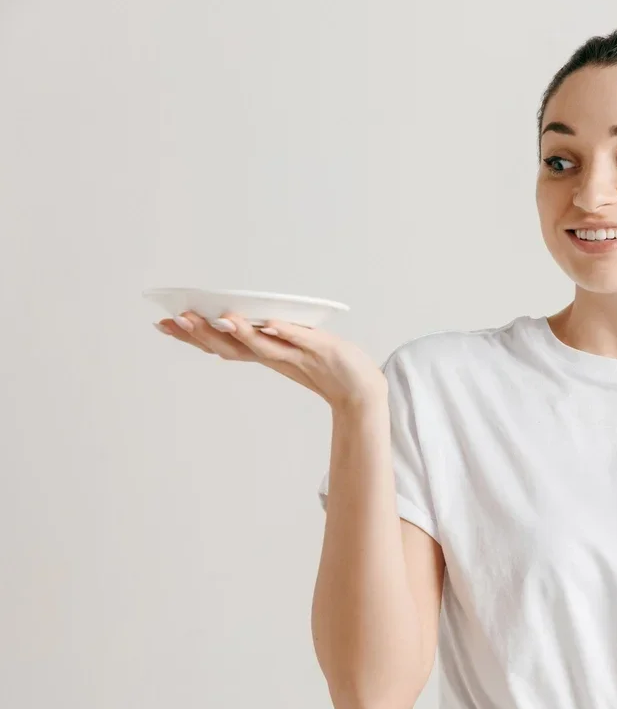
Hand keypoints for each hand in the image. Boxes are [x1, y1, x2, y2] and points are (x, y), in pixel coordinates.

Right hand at [154, 311, 385, 410]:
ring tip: (221, 319)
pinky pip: (300, 340)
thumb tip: (233, 320)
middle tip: (178, 319)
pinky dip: (284, 332)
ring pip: (262, 346)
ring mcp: (297, 355)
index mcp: (263, 354)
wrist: (361, 389)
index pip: (221, 344)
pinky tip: (268, 324)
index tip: (163, 323)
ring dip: (241, 332)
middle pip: (232, 346)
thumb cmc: (326, 366)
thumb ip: (264, 337)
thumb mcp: (288, 347)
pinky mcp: (320, 350)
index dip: (192, 335)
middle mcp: (275, 357)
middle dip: (203, 333)